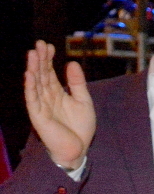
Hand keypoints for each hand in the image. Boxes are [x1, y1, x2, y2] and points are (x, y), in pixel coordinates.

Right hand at [23, 41, 94, 170]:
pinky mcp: (38, 116)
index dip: (48, 59)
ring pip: (35, 83)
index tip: (49, 45)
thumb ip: (77, 83)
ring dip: (33, 68)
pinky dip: (31, 86)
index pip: (49, 72)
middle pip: (41, 74)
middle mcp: (46, 97)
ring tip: (32, 53)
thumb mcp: (83, 101)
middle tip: (40, 43)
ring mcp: (41, 105)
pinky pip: (32, 99)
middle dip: (40, 59)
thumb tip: (72, 63)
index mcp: (56, 93)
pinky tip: (29, 74)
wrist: (78, 150)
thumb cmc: (80, 128)